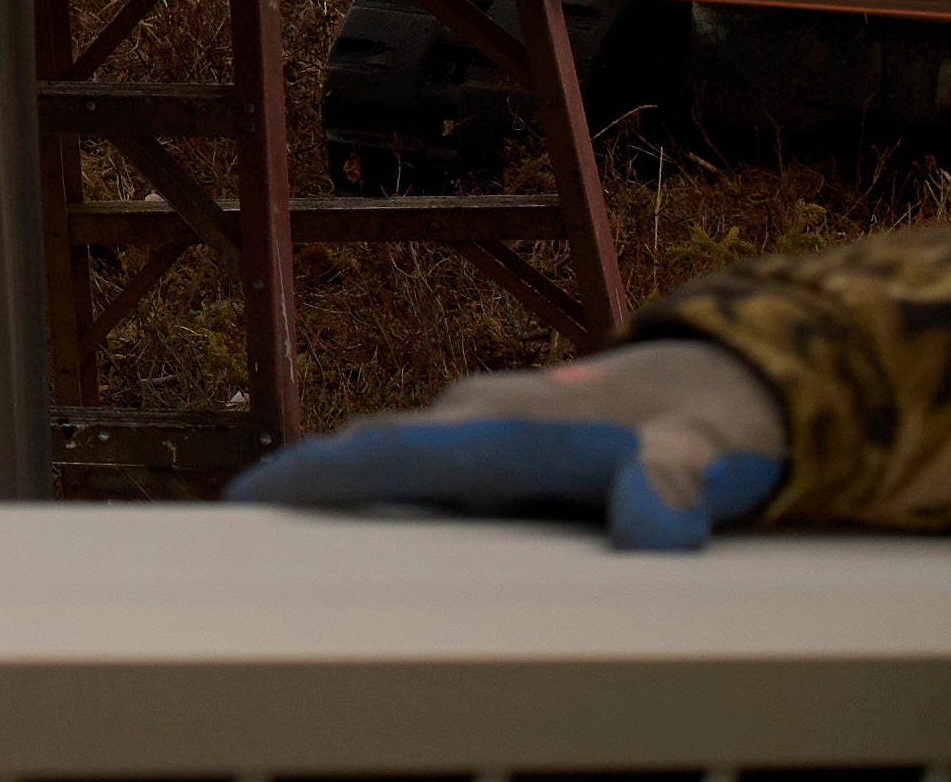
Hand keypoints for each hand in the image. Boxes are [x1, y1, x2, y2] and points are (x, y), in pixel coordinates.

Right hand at [227, 335, 787, 552]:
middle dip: (302, 499)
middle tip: (233, 548)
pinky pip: (422, 484)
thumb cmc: (704, 426)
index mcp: (506, 425)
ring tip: (278, 567)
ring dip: (340, 512)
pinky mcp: (488, 456)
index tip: (249, 500)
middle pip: (371, 464)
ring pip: (393, 475)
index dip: (319, 476)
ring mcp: (478, 435)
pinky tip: (362, 557)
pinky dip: (383, 512)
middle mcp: (476, 421)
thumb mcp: (701, 458)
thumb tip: (656, 531)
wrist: (718, 382)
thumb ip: (675, 489)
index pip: (393, 452)